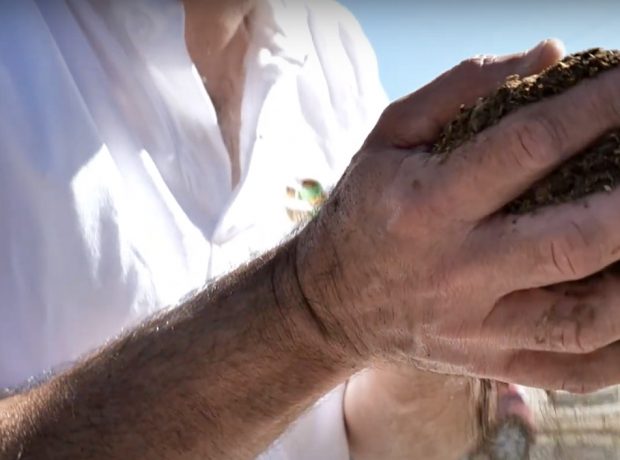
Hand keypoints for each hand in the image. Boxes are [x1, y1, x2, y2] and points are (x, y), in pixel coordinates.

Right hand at [297, 37, 619, 392]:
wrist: (330, 301)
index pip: (528, 146)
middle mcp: (457, 271)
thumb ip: (461, 89)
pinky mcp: (490, 362)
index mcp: (428, 204)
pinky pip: (575, 370)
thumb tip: (552, 55)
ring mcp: (478, 327)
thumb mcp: (390, 137)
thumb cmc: (366, 209)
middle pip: (572, 241)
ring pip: (585, 319)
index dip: (596, 105)